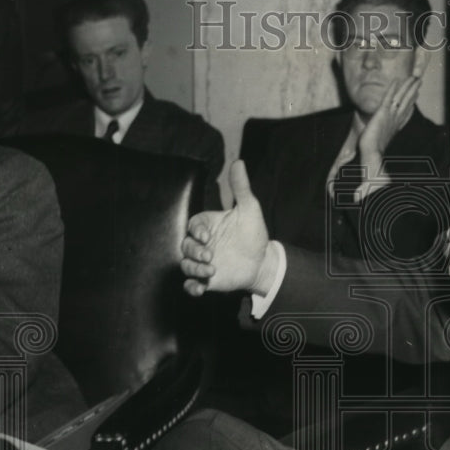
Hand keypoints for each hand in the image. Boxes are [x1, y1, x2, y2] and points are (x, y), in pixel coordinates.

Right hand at [180, 160, 277, 296]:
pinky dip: (191, 287)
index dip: (197, 231)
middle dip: (194, 251)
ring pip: (186, 265)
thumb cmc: (254, 233)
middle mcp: (202, 244)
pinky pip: (190, 284)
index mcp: (208, 226)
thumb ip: (240, 188)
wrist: (263, 261)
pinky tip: (200, 288)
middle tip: (210, 255)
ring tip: (211, 270)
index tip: (207, 236)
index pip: (193, 225)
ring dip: (193, 268)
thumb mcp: (249, 209)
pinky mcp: (207, 280)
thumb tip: (238, 161)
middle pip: (185, 246)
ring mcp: (203, 262)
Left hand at [357, 74, 422, 179]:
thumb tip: (380, 137)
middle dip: (413, 91)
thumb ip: (382, 135)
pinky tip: (396, 80)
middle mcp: (395, 119)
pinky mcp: (383, 112)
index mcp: (395, 125)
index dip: (411, 103)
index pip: (405, 112)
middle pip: (407, 101)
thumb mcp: (379, 140)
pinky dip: (392, 88)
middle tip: (419, 82)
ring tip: (414, 78)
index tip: (416, 96)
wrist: (372, 153)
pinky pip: (388, 97)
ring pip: (402, 97)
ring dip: (408, 87)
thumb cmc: (373, 150)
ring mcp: (390, 115)